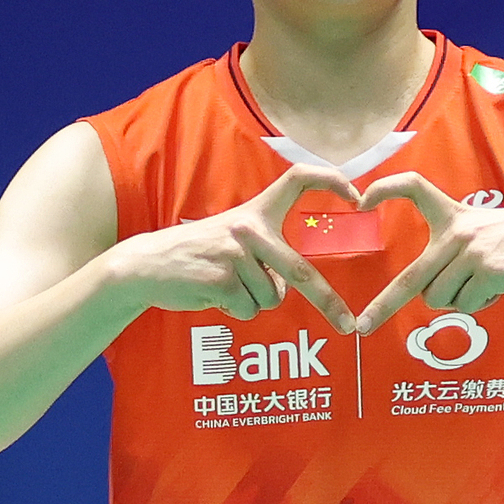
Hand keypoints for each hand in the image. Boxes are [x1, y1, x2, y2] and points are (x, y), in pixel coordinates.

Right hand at [112, 164, 359, 331]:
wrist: (146, 265)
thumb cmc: (197, 253)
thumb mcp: (233, 236)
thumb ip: (266, 250)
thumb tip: (292, 286)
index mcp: (257, 211)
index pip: (299, 179)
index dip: (331, 180)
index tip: (358, 194)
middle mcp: (250, 228)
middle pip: (302, 272)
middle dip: (328, 303)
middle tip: (347, 324)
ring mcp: (236, 254)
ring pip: (270, 298)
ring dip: (252, 301)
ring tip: (223, 284)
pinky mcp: (222, 280)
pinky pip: (248, 310)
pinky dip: (235, 310)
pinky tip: (212, 293)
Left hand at [353, 174, 503, 333]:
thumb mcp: (484, 230)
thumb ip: (455, 250)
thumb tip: (431, 293)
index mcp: (454, 214)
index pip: (414, 186)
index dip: (385, 189)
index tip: (361, 202)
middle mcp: (457, 231)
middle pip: (412, 278)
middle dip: (384, 306)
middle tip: (362, 326)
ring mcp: (471, 252)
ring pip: (441, 299)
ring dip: (461, 300)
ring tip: (487, 282)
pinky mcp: (488, 271)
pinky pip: (468, 305)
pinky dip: (482, 304)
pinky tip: (501, 287)